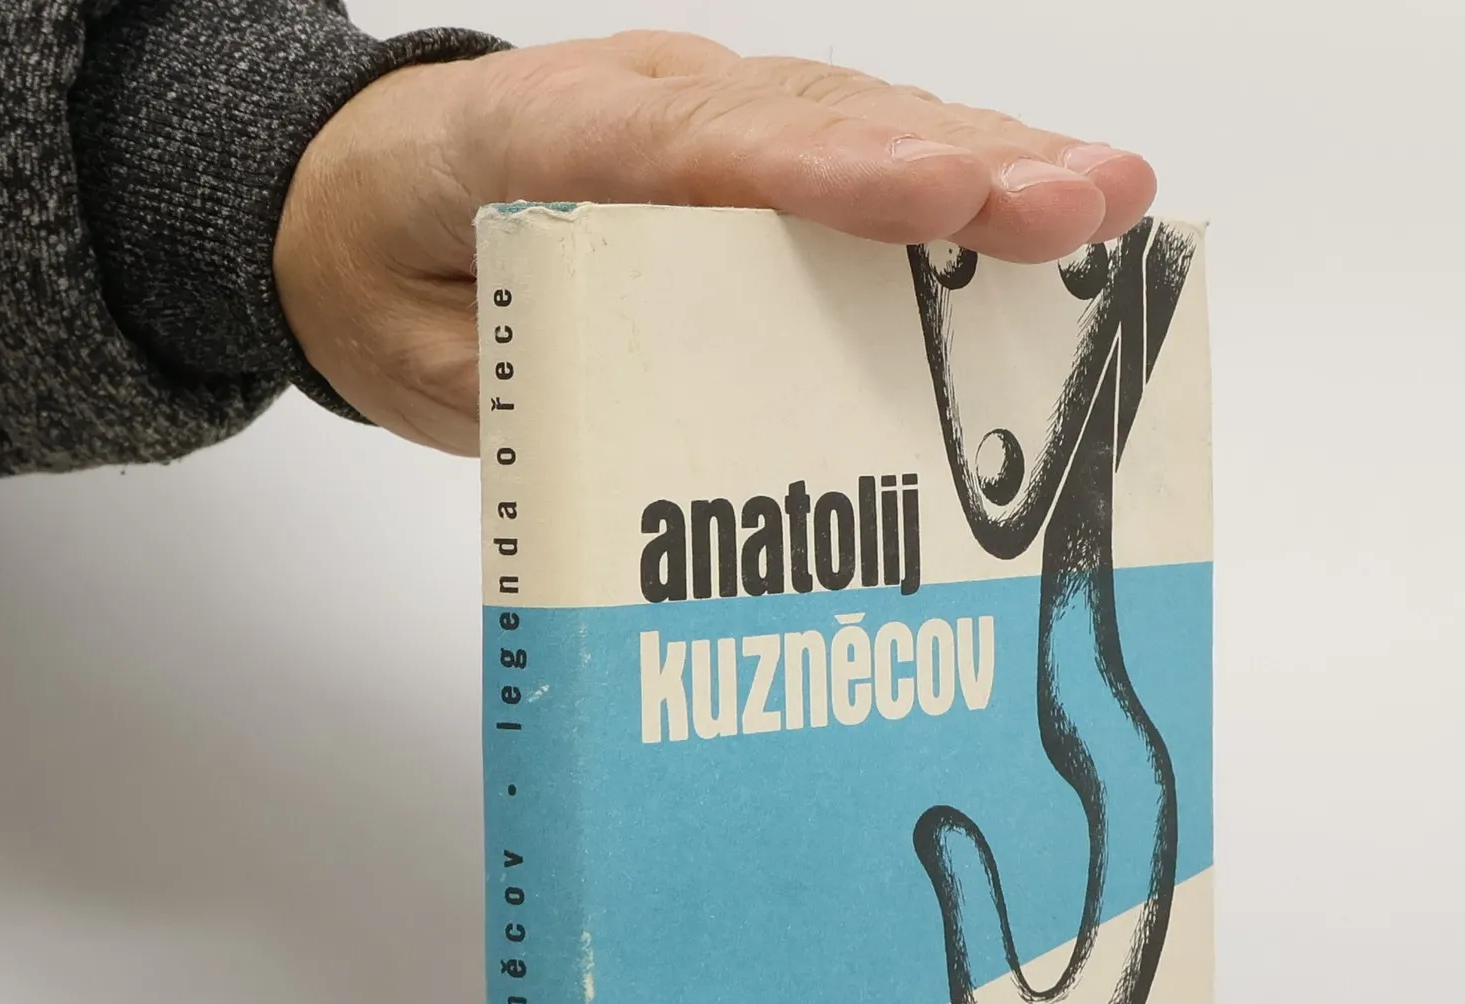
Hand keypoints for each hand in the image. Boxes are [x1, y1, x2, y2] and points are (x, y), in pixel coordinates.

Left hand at [274, 30, 1155, 453]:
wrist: (356, 198)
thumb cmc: (392, 275)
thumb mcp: (429, 362)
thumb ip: (534, 391)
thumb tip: (667, 439)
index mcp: (542, 142)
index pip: (702, 152)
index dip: (833, 174)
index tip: (946, 191)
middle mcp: (647, 104)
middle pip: (814, 122)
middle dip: (959, 160)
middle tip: (1086, 202)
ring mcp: (704, 112)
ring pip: (856, 123)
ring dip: (987, 161)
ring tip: (1108, 201)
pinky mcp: (742, 145)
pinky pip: (855, 150)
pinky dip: (951, 175)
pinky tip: (1042, 207)